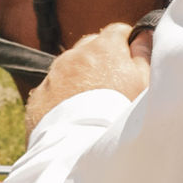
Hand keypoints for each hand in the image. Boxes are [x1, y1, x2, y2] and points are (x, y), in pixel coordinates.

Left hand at [23, 20, 154, 135]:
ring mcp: (52, 76)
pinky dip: (61, 98)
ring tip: (92, 107)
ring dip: (79, 79)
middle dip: (101, 60)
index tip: (132, 59)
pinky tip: (74, 118)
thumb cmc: (121, 117)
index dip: (127, 44)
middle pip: (90, 47)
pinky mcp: (38, 99)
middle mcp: (73, 56)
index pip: (117, 32)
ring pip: (69, 69)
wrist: (82, 151)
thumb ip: (144, 56)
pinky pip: (51, 91)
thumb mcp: (144, 85)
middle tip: (113, 86)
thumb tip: (142, 37)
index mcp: (103, 48)